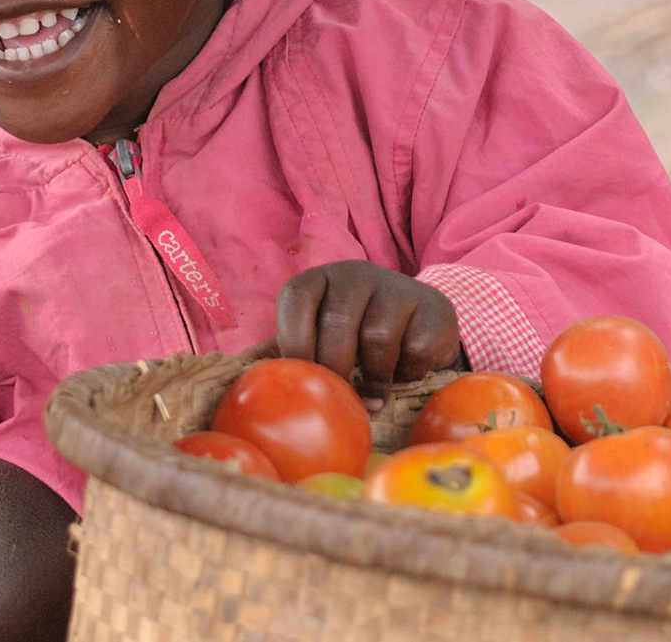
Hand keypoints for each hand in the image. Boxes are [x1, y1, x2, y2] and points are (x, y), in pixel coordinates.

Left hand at [276, 261, 461, 396]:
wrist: (420, 322)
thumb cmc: (354, 336)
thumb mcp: (317, 335)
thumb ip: (283, 352)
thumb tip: (238, 375)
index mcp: (318, 279)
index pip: (296, 300)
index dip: (295, 343)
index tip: (304, 378)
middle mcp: (355, 274)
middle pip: (337, 324)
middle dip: (336, 369)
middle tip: (340, 397)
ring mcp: (396, 287)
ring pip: (377, 339)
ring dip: (375, 376)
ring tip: (373, 391)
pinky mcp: (432, 307)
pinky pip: (413, 351)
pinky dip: (406, 374)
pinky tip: (403, 373)